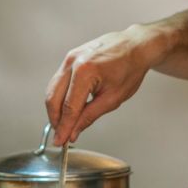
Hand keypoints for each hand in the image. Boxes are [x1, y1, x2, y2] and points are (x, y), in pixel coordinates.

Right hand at [45, 25, 159, 144]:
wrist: (135, 46)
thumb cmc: (130, 68)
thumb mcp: (113, 98)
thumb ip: (90, 116)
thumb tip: (74, 131)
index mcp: (85, 72)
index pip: (69, 107)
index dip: (64, 128)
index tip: (60, 141)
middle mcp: (73, 62)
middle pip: (53, 98)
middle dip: (56, 120)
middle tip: (61, 136)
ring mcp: (69, 58)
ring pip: (52, 90)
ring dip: (55, 110)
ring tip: (64, 125)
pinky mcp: (70, 58)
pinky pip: (58, 81)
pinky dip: (59, 97)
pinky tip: (67, 108)